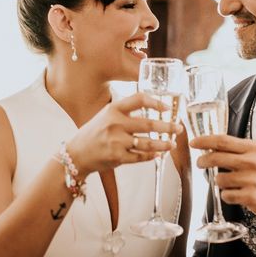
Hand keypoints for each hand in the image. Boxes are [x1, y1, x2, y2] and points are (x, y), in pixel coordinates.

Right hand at [67, 93, 183, 174]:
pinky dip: (151, 156)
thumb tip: (150, 104)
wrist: (76, 153)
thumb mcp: (106, 114)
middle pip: (149, 124)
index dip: (156, 102)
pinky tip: (158, 154)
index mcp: (114, 109)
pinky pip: (140, 157)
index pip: (139, 99)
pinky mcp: (117, 157)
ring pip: (148, 143)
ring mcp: (117, 141)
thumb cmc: (94, 132)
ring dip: (163, 145)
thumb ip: (124, 110)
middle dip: (168, 127)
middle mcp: (115, 123)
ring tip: (172, 145)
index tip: (167, 107)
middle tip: (179, 129)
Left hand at [191, 135, 255, 217]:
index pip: (222, 141)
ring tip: (231, 183)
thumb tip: (213, 147)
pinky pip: (226, 195)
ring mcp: (250, 179)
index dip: (205, 141)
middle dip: (203, 161)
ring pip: (219, 179)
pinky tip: (237, 194)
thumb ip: (239, 149)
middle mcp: (251, 161)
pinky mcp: (250, 196)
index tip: (194, 142)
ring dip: (220, 182)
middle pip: (216, 158)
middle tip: (201, 163)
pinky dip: (228, 195)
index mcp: (252, 148)